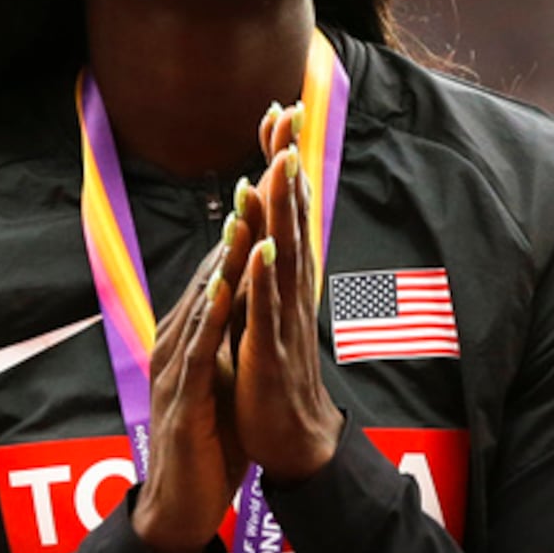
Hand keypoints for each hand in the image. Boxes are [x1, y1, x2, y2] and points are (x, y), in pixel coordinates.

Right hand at [131, 217, 252, 552]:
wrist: (180, 506)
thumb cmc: (206, 444)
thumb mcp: (222, 380)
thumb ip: (228, 341)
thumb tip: (249, 304)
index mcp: (188, 338)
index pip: (219, 275)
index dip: (244, 231)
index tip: (267, 189)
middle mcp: (175, 344)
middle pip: (209, 276)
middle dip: (234, 230)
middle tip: (254, 181)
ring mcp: (175, 369)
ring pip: (201, 305)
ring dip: (223, 263)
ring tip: (243, 219)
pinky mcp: (182, 399)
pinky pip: (198, 351)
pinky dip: (212, 317)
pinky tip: (225, 290)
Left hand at [233, 103, 344, 483]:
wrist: (293, 438)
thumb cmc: (277, 375)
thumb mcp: (266, 309)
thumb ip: (265, 268)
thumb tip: (259, 224)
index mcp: (285, 278)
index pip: (285, 209)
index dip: (282, 163)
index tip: (280, 115)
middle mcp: (290, 289)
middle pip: (290, 217)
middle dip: (287, 166)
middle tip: (287, 116)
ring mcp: (282, 318)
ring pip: (281, 255)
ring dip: (280, 210)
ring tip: (278, 165)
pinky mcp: (269, 352)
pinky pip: (266, 311)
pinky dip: (263, 279)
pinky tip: (260, 249)